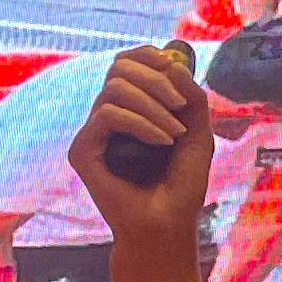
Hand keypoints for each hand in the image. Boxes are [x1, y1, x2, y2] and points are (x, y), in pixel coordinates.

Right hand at [69, 45, 211, 246]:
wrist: (168, 225)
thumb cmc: (183, 186)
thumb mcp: (199, 134)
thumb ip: (192, 97)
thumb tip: (173, 63)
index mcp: (132, 107)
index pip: (128, 62)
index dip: (150, 56)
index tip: (176, 68)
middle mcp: (109, 116)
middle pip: (119, 68)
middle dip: (156, 80)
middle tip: (181, 107)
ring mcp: (94, 132)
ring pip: (115, 89)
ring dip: (153, 106)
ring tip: (175, 134)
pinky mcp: (82, 150)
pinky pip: (108, 114)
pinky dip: (140, 123)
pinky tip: (162, 142)